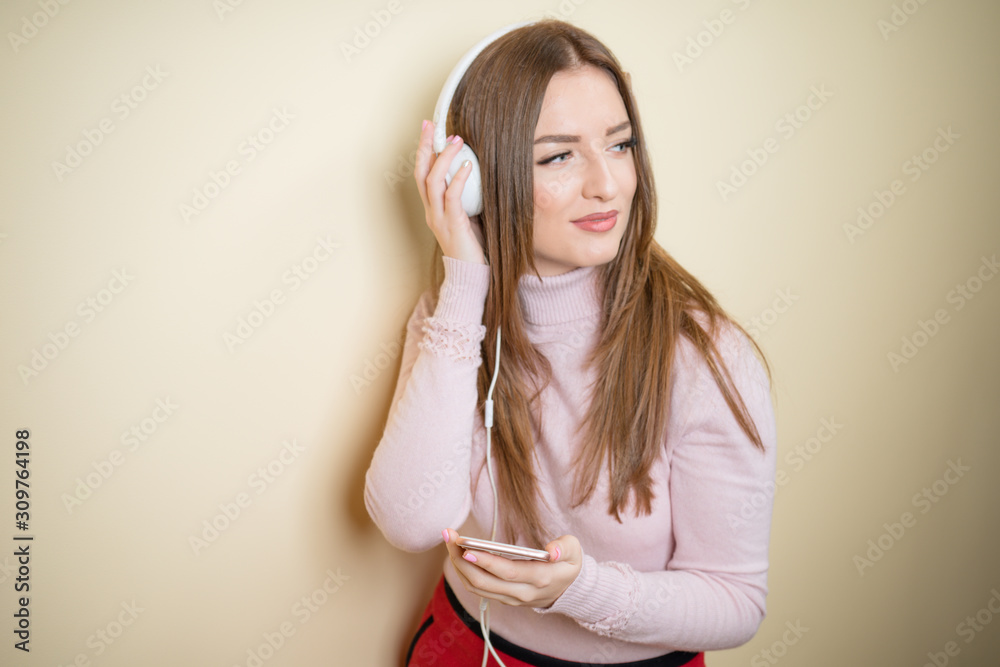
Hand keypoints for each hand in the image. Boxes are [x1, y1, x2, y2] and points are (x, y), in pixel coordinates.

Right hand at [413, 120, 485, 264]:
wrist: (471, 276)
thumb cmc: (474, 247)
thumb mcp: (469, 216)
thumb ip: (468, 197)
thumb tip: (479, 173)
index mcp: (433, 209)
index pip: (423, 174)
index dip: (424, 151)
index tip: (428, 129)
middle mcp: (432, 211)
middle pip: (421, 173)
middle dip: (425, 147)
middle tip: (432, 126)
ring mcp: (440, 218)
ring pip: (433, 181)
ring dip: (443, 158)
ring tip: (455, 141)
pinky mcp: (453, 225)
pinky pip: (452, 197)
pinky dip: (458, 179)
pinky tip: (467, 166)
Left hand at [442, 529, 582, 608]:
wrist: (569, 590)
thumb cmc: (568, 564)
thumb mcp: (574, 551)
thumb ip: (564, 548)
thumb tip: (551, 550)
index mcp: (540, 579)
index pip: (507, 572)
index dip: (485, 562)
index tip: (465, 548)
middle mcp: (522, 593)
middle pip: (484, 581)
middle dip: (462, 559)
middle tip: (449, 537)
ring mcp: (511, 599)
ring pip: (477, 587)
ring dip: (459, 566)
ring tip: (449, 542)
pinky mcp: (503, 598)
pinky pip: (478, 588)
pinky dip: (465, 572)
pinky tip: (457, 554)